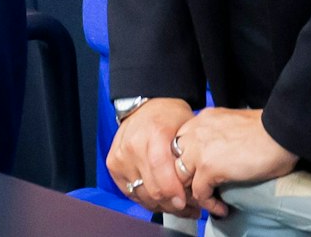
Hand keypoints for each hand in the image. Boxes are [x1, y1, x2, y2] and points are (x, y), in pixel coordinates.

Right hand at [104, 98, 196, 215]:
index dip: (176, 195)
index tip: (186, 203)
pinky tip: (159, 199)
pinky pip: (130, 193)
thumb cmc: (168, 117)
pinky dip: (146, 199)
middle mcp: (133, 146)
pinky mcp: (113, 165)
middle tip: (186, 206)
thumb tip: (197, 186)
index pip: (163, 176)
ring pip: (142, 195)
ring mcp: (120, 156)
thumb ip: (190, 156)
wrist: (145, 105)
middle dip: (172, 204)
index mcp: (155, 134)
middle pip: (153, 190)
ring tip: (175, 204)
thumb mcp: (186, 129)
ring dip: (160, 204)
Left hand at [172, 107, 297, 218]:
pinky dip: (209, 204)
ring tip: (208, 201)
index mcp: (201, 119)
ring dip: (193, 192)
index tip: (198, 174)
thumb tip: (218, 153)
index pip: (180, 143)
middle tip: (200, 191)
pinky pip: (199, 193)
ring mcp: (198, 149)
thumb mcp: (231, 125)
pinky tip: (222, 209)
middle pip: (175, 159)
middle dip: (185, 177)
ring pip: (181, 177)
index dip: (187, 161)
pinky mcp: (207, 167)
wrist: (279, 132)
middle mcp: (195, 131)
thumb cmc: (266, 130)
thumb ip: (218, 135)